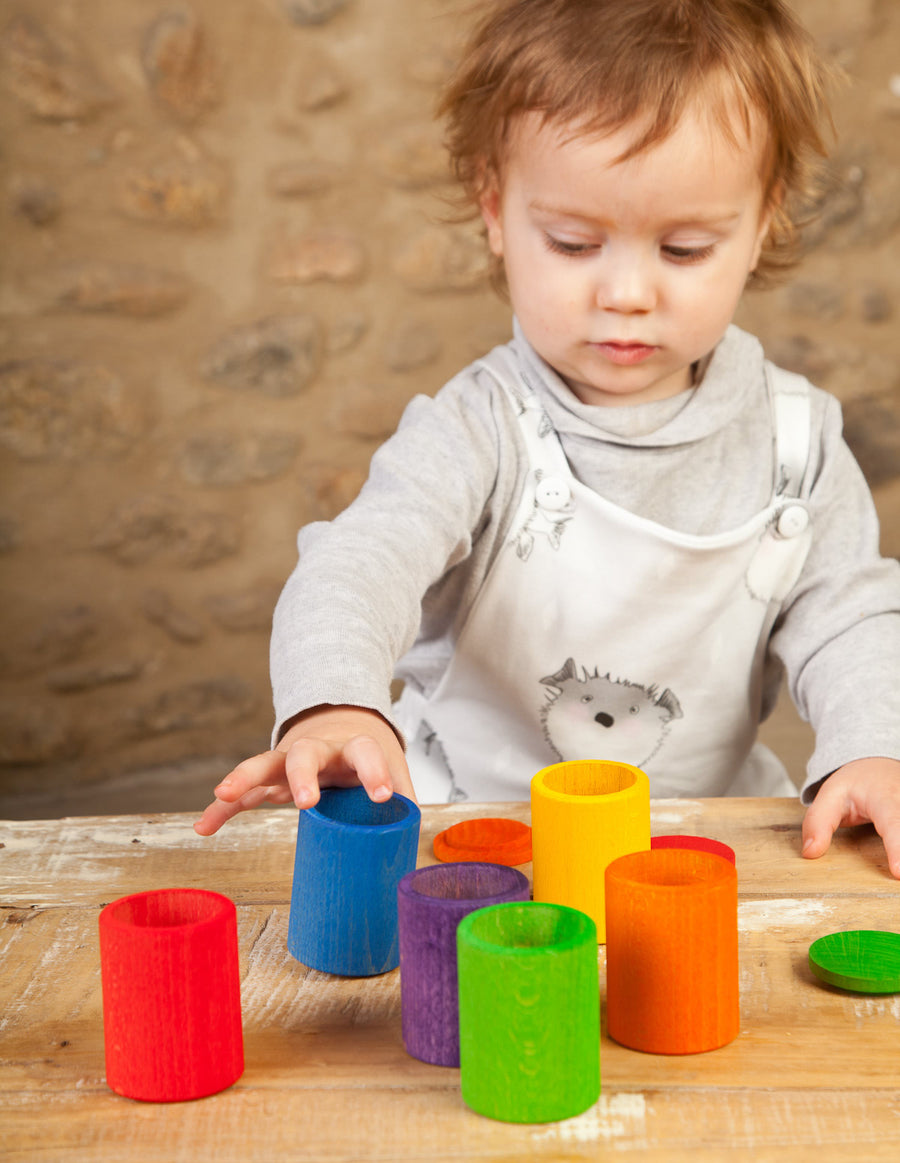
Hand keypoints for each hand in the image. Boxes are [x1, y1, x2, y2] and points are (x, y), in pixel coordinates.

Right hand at [193, 705, 414, 835]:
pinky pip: (243, 793)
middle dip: (303, 774)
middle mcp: (320, 750)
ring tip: (224, 793)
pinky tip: (204, 826)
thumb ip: (404, 807)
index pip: (366, 751)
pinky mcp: (270, 778)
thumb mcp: (394, 774)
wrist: (343, 728)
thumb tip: (413, 860)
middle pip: (305, 752)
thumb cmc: (370, 761)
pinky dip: (222, 808)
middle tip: (305, 802)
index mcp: (355, 747)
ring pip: (265, 763)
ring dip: (244, 777)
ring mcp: (290, 762)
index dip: (374, 771)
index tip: (383, 796)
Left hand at [801, 756, 899, 877]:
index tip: (898, 872)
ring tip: (896, 871)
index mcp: (884, 798)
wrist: (877, 766)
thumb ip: (818, 823)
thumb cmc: (856, 782)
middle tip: (898, 875)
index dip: (897, 849)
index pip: (893, 824)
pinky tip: (897, 864)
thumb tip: (810, 853)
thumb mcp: (830, 795)